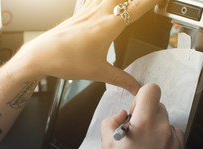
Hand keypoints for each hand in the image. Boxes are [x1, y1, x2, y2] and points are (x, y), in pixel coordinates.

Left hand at [10, 0, 161, 94]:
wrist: (41, 55)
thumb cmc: (65, 59)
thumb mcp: (98, 72)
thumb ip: (120, 79)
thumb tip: (134, 86)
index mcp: (109, 25)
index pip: (138, 7)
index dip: (152, 1)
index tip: (161, 1)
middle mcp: (100, 12)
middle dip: (137, 0)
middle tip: (146, 5)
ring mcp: (89, 9)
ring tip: (129, 4)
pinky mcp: (80, 12)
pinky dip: (107, 0)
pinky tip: (107, 4)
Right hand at [100, 83, 183, 148]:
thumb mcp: (106, 144)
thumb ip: (111, 120)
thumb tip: (122, 114)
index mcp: (144, 123)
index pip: (151, 90)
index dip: (141, 96)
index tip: (136, 109)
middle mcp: (163, 129)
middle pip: (158, 106)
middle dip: (146, 114)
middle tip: (135, 131)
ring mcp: (175, 141)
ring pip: (166, 121)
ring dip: (156, 127)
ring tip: (145, 146)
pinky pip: (174, 136)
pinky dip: (165, 139)